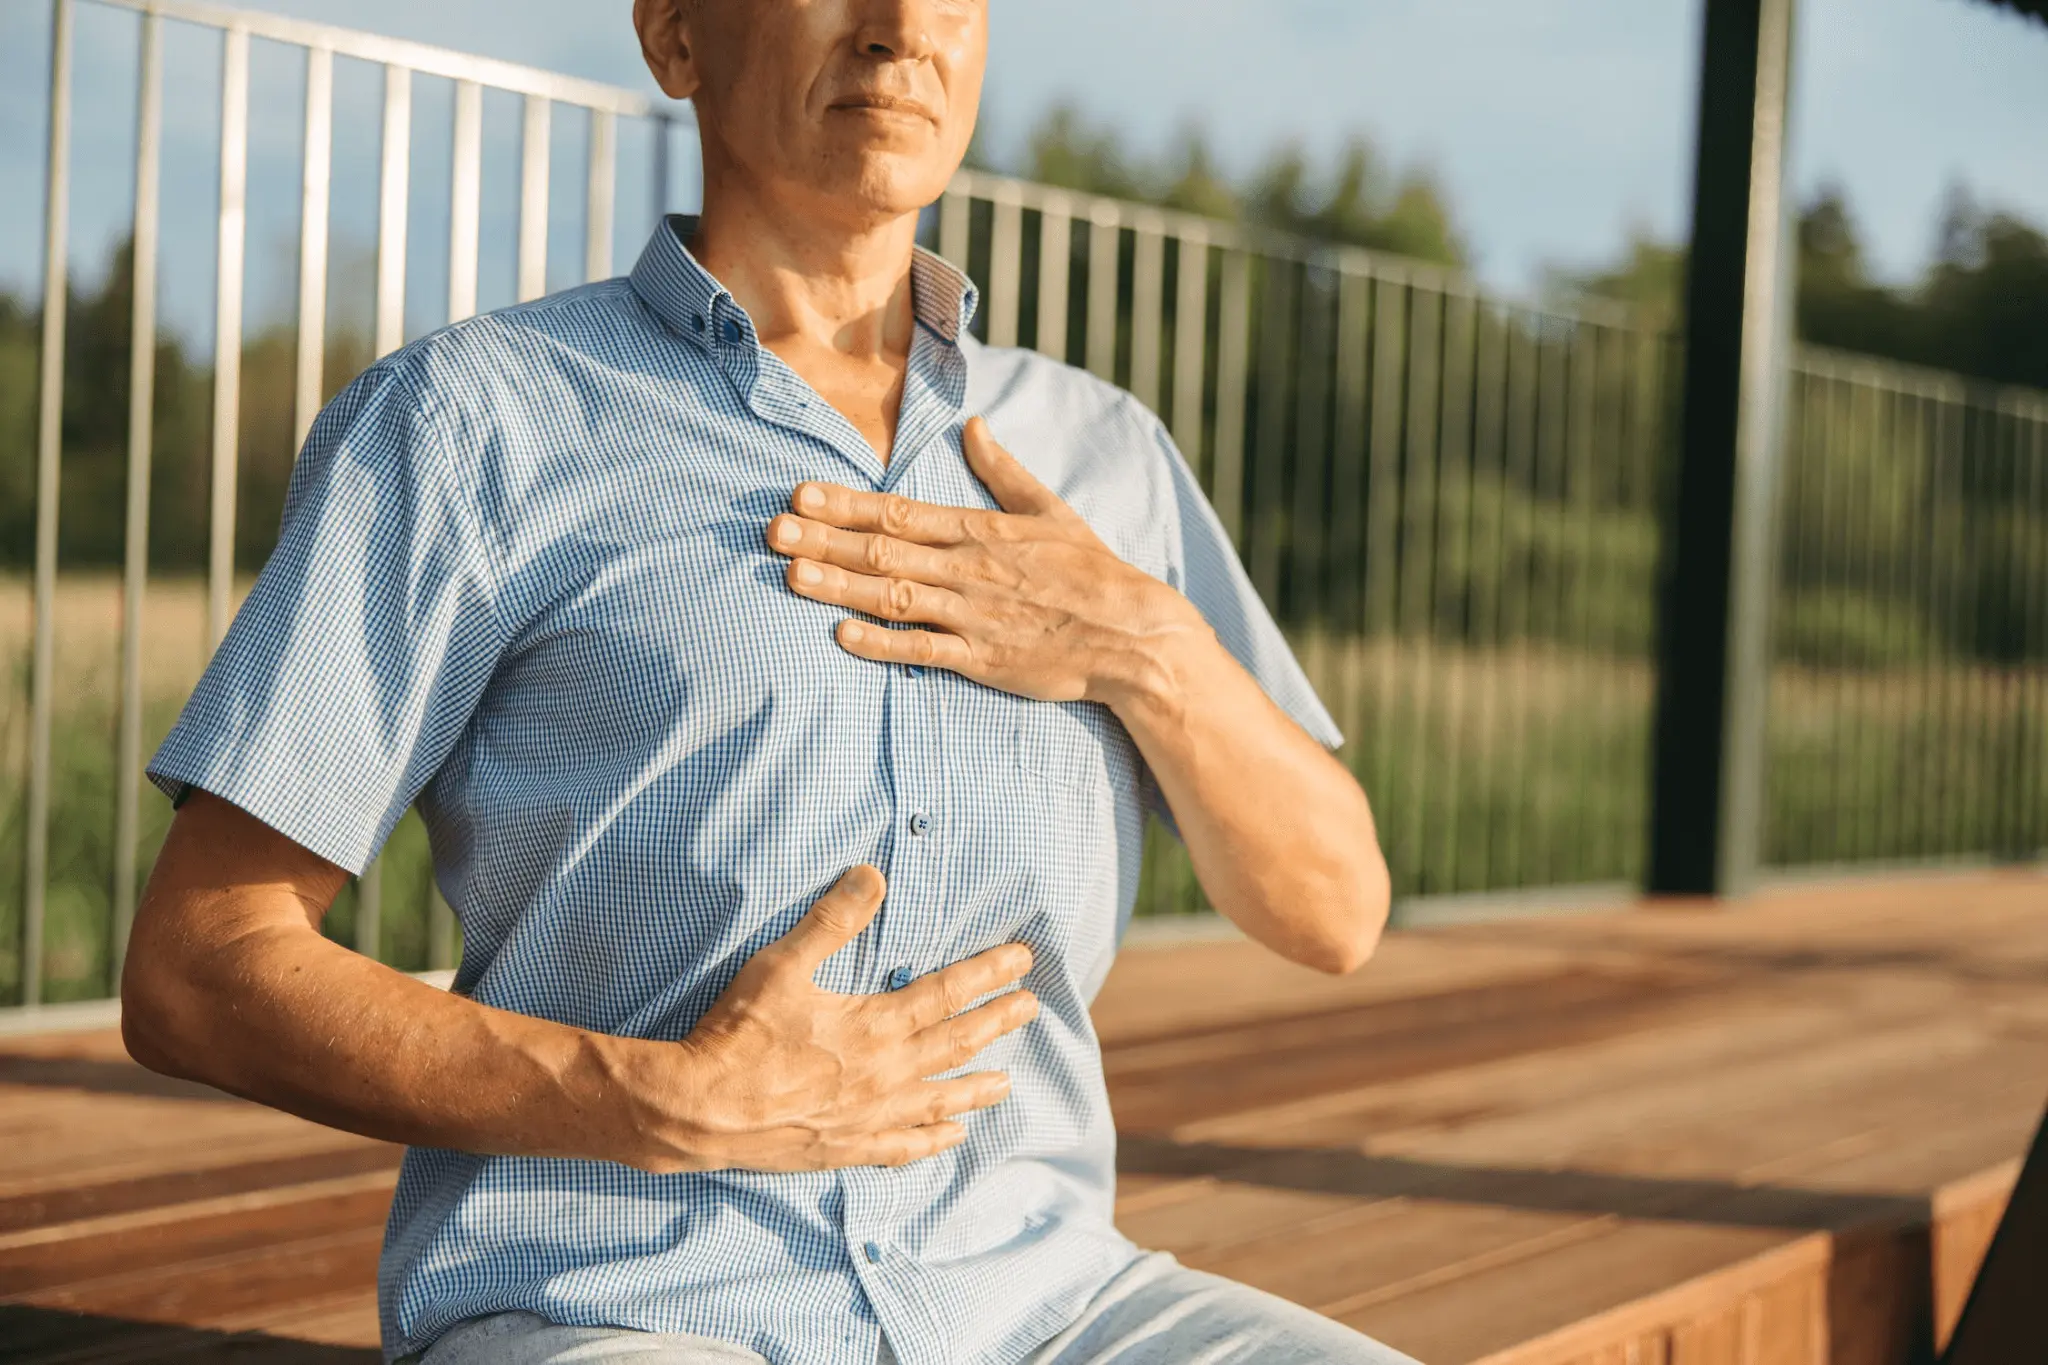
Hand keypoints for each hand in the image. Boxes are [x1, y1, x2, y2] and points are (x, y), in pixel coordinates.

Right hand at [632, 866, 1037, 1173]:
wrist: (698, 1110)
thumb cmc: (737, 1034)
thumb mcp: (781, 964)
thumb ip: (832, 920)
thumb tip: (872, 875)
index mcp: (875, 1025)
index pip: (948, 993)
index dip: (988, 974)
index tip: (1023, 961)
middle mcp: (885, 1073)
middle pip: (956, 1043)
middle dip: (997, 1022)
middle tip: (1032, 1009)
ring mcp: (869, 1116)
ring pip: (940, 1099)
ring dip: (977, 1087)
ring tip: (1008, 1083)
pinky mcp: (846, 1147)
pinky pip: (903, 1146)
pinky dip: (932, 1140)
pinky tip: (952, 1137)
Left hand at [765, 417, 1209, 708]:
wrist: (1133, 634)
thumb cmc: (1092, 572)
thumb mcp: (1051, 510)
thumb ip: (1004, 470)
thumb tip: (975, 425)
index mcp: (981, 529)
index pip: (900, 512)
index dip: (846, 503)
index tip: (802, 493)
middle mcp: (969, 568)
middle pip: (883, 551)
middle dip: (823, 540)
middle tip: (772, 530)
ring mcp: (973, 615)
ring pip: (893, 597)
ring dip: (838, 586)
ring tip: (790, 575)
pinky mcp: (983, 659)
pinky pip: (924, 650)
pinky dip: (882, 643)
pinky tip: (841, 635)